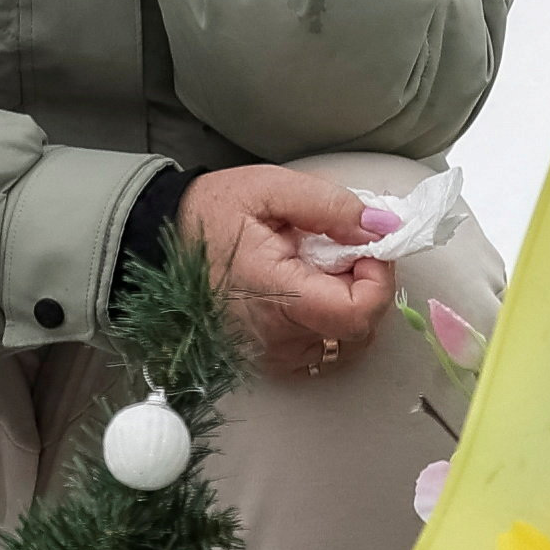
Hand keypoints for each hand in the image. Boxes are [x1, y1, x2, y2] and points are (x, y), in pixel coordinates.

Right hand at [184, 165, 396, 381]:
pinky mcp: (271, 361)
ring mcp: (272, 355)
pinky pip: (325, 350)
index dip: (379, 279)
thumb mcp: (272, 188)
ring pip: (348, 343)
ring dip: (352, 304)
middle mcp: (275, 337)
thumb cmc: (215, 212)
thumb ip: (332, 206)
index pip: (358, 312)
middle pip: (360, 328)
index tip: (366, 249)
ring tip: (321, 270)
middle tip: (339, 251)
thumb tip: (383, 227)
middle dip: (367, 285)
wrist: (166, 241)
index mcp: (275, 293)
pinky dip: (332, 322)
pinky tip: (311, 292)